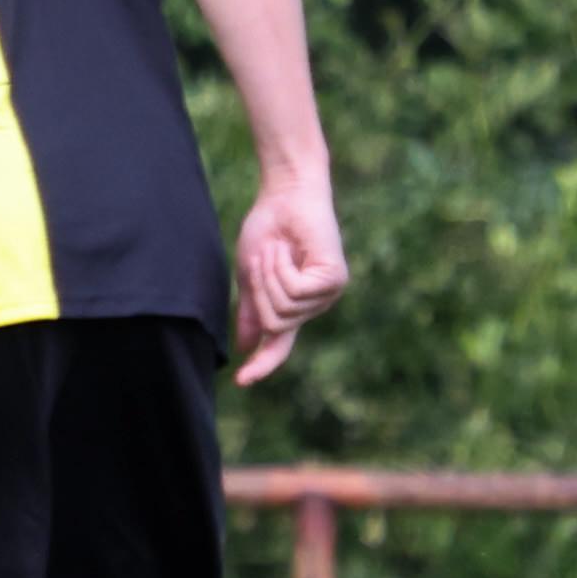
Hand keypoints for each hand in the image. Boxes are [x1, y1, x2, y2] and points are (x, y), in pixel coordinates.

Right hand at [231, 175, 348, 385]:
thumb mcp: (250, 276)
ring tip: (278, 250)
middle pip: (273, 323)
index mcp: (295, 307)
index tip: (242, 382)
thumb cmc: (267, 229)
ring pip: (283, 309)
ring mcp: (327, 294)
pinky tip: (289, 249)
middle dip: (258, 291)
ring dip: (269, 276)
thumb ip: (249, 311)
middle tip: (262, 258)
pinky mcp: (334, 280)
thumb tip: (245, 346)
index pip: (280, 345)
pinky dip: (282, 268)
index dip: (262, 364)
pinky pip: (295, 292)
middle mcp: (315, 305)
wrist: (285, 195)